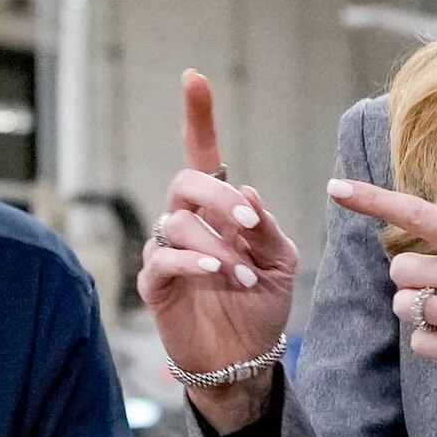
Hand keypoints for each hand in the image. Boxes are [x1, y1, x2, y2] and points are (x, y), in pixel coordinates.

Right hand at [139, 69, 299, 427]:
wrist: (244, 358)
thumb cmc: (262, 305)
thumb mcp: (281, 261)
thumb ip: (266, 226)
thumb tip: (247, 191)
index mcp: (218, 210)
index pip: (202, 153)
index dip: (197, 116)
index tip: (194, 78)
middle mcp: (186, 221)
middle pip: (186, 181)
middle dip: (220, 197)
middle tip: (250, 226)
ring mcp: (166, 250)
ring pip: (178, 223)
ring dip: (218, 248)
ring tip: (244, 277)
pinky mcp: (155, 283)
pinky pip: (164, 258)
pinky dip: (193, 261)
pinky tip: (217, 274)